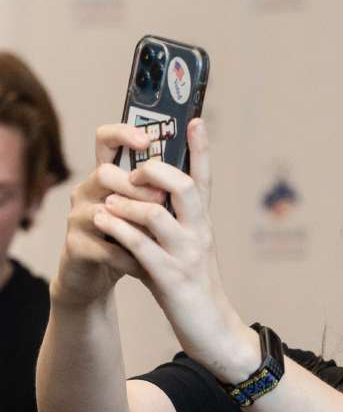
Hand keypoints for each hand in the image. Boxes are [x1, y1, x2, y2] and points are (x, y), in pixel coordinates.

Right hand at [53, 124, 164, 305]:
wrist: (101, 277)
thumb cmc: (133, 237)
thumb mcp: (152, 209)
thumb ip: (167, 187)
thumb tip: (197, 156)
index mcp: (109, 176)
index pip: (106, 140)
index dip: (122, 133)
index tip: (146, 139)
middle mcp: (88, 191)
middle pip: (105, 173)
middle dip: (137, 187)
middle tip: (162, 199)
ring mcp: (77, 218)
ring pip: (102, 210)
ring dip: (135, 221)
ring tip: (158, 234)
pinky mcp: (75, 248)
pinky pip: (105, 248)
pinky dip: (129, 257)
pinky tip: (145, 265)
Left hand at [91, 119, 254, 376]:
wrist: (211, 328)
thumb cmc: (190, 285)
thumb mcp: (183, 247)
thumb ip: (167, 221)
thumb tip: (139, 194)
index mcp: (203, 222)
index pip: (205, 178)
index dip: (201, 148)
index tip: (194, 119)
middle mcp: (200, 233)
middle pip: (186, 187)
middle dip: (155, 171)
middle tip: (133, 169)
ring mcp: (187, 255)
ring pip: (158, 215)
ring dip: (128, 203)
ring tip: (106, 199)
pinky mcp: (171, 278)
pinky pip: (142, 248)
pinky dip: (120, 232)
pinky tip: (103, 221)